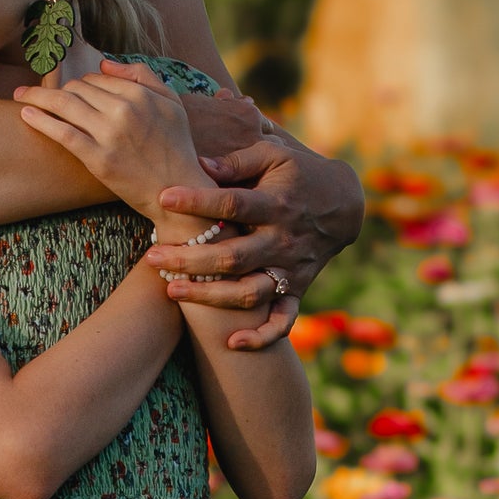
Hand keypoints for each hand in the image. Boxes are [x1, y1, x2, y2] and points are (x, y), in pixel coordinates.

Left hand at [17, 62, 205, 225]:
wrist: (177, 190)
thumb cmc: (176, 146)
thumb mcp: (171, 102)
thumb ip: (142, 75)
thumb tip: (104, 63)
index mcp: (139, 95)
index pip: (96, 78)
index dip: (81, 83)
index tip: (70, 91)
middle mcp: (123, 110)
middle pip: (77, 89)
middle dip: (58, 91)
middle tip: (39, 95)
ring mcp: (109, 135)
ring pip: (64, 105)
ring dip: (37, 97)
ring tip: (20, 96)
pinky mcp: (98, 159)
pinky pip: (63, 133)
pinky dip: (41, 121)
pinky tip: (26, 114)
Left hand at [147, 127, 365, 348]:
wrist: (345, 204)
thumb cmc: (298, 174)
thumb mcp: (274, 156)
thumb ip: (237, 161)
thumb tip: (198, 166)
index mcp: (277, 204)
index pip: (233, 205)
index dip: (198, 202)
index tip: (164, 198)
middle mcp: (283, 241)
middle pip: (233, 258)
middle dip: (191, 260)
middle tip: (152, 257)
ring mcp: (291, 269)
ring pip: (250, 293)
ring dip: (211, 297)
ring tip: (172, 290)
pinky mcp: (297, 289)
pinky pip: (283, 320)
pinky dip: (263, 336)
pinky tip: (233, 343)